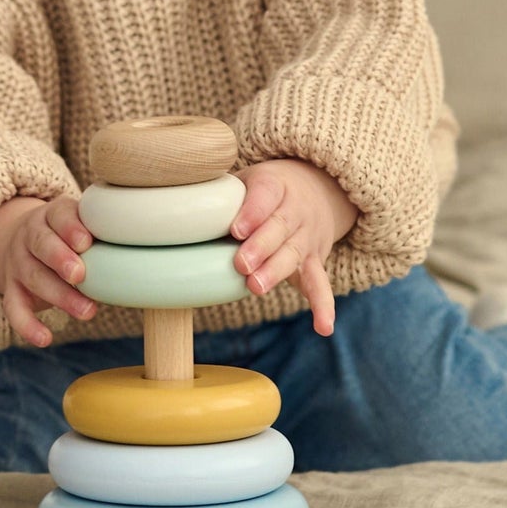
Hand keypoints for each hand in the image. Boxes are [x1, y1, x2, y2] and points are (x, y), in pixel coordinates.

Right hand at [0, 193, 97, 347]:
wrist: (26, 243)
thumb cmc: (68, 236)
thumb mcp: (80, 223)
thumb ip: (101, 231)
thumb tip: (140, 249)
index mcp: (51, 215)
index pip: (58, 215)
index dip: (70, 228)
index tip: (86, 242)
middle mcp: (29, 236)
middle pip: (41, 244)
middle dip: (60, 259)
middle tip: (80, 275)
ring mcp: (18, 263)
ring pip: (33, 277)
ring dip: (59, 296)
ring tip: (87, 311)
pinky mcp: (12, 289)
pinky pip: (14, 307)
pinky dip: (27, 325)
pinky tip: (45, 339)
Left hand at [230, 159, 357, 336]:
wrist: (317, 188)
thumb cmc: (266, 190)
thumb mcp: (246, 180)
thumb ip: (221, 197)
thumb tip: (183, 215)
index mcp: (276, 185)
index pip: (266, 194)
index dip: (252, 212)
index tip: (236, 230)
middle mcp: (296, 210)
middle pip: (280, 227)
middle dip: (261, 247)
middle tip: (241, 264)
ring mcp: (308, 237)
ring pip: (294, 253)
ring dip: (276, 272)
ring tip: (256, 287)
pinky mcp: (316, 261)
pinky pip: (321, 284)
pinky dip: (322, 306)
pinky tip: (323, 327)